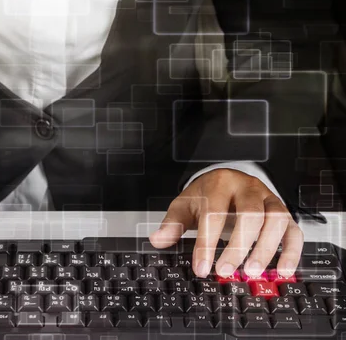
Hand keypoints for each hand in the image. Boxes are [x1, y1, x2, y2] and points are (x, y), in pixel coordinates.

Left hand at [150, 169, 302, 278]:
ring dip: (266, 248)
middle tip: (226, 271)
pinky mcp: (284, 212)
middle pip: (249, 214)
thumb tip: (158, 240)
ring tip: (252, 272)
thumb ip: (172, 224)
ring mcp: (269, 199)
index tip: (201, 268)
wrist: (226, 180)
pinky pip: (294, 230)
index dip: (207, 243)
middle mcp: (247, 188)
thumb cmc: (205, 196)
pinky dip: (291, 251)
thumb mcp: (184, 205)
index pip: (214, 213)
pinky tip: (283, 270)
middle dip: (238, 245)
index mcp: (220, 184)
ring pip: (275, 219)